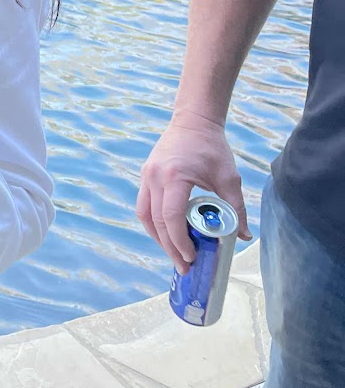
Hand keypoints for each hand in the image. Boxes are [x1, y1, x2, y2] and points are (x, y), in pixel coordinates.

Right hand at [136, 112, 251, 273]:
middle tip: (184, 266)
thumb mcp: (229, 177)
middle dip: (169, 247)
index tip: (192, 257)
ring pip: (145, 216)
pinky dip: (154, 224)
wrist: (193, 122)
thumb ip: (236, 207)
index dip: (179, 241)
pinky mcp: (146, 175)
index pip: (171, 217)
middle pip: (156, 221)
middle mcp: (155, 177)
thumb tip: (242, 236)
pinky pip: (144, 206)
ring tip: (174, 254)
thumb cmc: (212, 148)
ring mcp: (146, 175)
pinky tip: (167, 234)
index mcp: (175, 177)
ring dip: (158, 238)